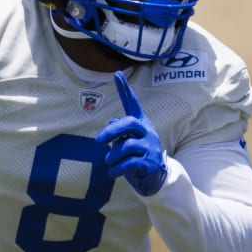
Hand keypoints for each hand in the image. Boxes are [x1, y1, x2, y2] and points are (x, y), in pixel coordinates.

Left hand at [95, 71, 167, 195]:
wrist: (153, 178)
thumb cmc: (135, 156)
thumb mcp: (126, 141)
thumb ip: (118, 130)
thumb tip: (111, 122)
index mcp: (140, 124)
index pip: (132, 104)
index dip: (125, 90)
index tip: (117, 73)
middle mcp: (148, 132)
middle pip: (129, 123)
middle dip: (111, 131)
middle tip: (98, 141)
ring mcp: (151, 147)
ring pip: (125, 147)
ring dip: (112, 157)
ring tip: (109, 163)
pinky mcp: (151, 163)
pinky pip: (128, 164)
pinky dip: (116, 170)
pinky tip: (112, 173)